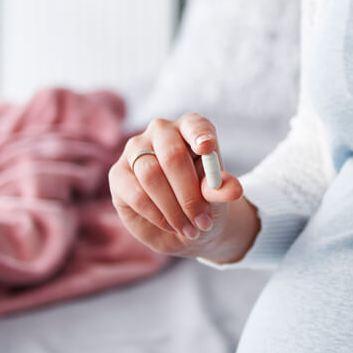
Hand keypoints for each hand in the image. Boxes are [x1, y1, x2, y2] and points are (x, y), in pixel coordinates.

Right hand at [108, 113, 243, 256]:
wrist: (186, 224)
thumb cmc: (205, 202)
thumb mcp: (218, 198)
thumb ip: (221, 190)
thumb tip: (234, 189)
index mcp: (191, 129)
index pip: (195, 124)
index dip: (200, 134)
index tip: (207, 148)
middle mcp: (162, 132)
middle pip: (172, 155)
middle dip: (189, 194)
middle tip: (202, 221)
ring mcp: (136, 150)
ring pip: (151, 175)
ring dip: (173, 208)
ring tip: (189, 228)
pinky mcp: (118, 174)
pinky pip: (136, 193)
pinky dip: (156, 214)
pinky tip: (171, 225)